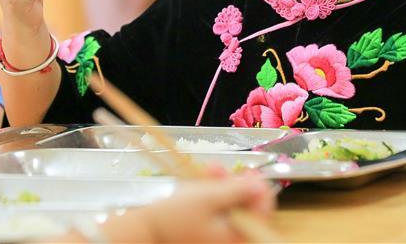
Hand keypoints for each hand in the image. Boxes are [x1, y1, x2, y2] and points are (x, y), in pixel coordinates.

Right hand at [102, 176, 274, 242]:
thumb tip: (261, 185)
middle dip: (235, 184)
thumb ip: (239, 191)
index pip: (262, 215)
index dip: (260, 191)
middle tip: (223, 169)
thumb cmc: (175, 216)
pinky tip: (202, 180)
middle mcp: (229, 240)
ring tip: (209, 169)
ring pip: (229, 206)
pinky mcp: (203, 232)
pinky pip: (215, 211)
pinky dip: (211, 194)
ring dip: (222, 185)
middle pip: (245, 208)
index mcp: (236, 238)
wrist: (143, 230)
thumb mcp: (209, 197)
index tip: (252, 172)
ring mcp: (216, 237)